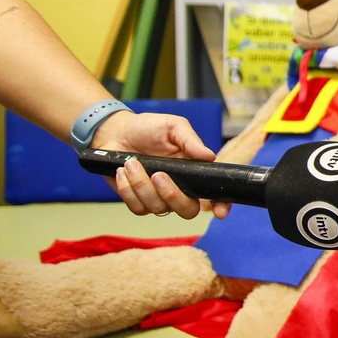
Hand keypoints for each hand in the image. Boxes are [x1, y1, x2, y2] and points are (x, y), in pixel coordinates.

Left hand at [95, 110, 231, 218]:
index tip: (219, 211)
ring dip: (141, 184)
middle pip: (187, 210)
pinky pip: (138, 207)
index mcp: (194, 172)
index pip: (213, 194)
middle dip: (172, 195)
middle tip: (158, 174)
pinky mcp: (138, 202)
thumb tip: (210, 156)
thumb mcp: (172, 127)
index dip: (220, 205)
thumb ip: (190, 140)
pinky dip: (127, 189)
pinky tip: (123, 172)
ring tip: (131, 162)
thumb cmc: (148, 128)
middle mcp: (180, 189)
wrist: (117, 132)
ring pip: (158, 208)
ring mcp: (159, 198)